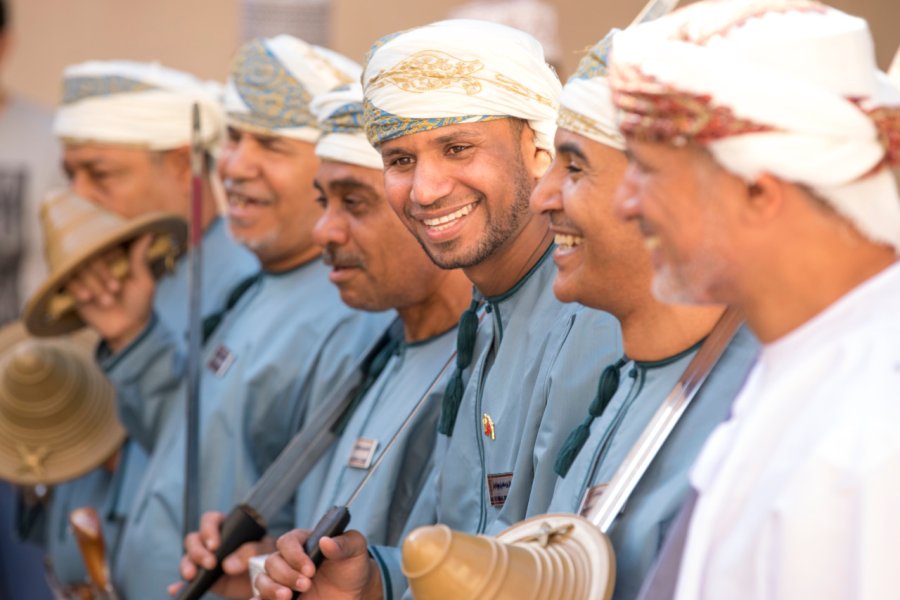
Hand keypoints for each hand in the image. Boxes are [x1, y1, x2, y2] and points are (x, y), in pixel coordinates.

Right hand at [65, 234, 155, 351]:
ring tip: (107, 301)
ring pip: (79, 268)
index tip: (120, 262)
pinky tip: (87, 298)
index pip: (106, 243)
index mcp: (116, 258)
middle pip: (90, 255)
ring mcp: (84, 276)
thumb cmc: (139, 302)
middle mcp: (98, 264)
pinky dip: (77, 288)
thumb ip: (139, 257)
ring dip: (93, 284)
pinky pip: (67, 281)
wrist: (127, 328)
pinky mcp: (73, 289)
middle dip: (102, 272)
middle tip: (115, 289)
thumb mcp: (143, 280)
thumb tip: (148, 231)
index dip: (111, 253)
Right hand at [168, 511, 273, 599]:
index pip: (210, 520)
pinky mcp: (202, 577)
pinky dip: (179, 585)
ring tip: (192, 576)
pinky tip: (176, 589)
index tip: (215, 545)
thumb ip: (249, 551)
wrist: (266, 579)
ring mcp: (204, 559)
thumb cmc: (265, 556)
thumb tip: (227, 565)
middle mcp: (211, 541)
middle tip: (210, 563)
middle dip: (198, 551)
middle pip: (193, 539)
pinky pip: (186, 580)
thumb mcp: (263, 550)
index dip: (209, 530)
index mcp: (226, 527)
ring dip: (186, 565)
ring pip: (187, 557)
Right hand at [252, 528, 382, 599]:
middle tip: (307, 585)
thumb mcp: (356, 549)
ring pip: (262, 581)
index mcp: (303, 542)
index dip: (295, 555)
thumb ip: (344, 543)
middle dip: (287, 575)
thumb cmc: (352, 566)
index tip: (310, 569)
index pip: (287, 542)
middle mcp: (288, 561)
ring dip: (271, 589)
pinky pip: (259, 599)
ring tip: (288, 598)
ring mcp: (282, 581)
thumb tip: (326, 542)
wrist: (355, 592)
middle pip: (272, 562)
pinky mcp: (280, 598)